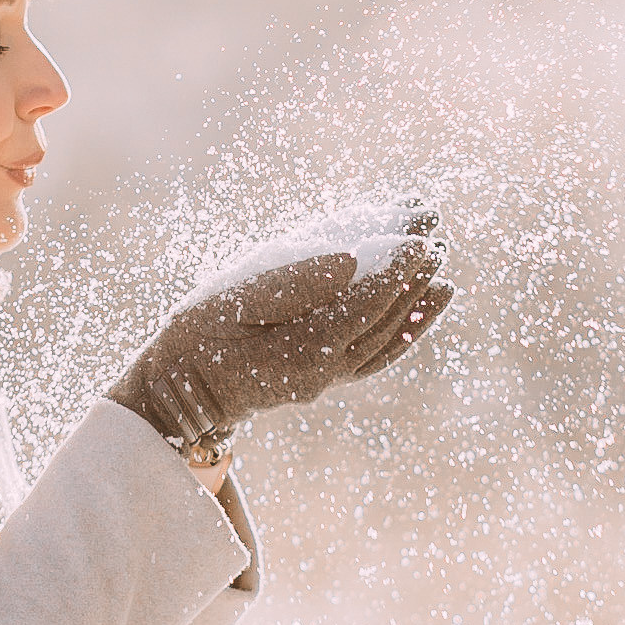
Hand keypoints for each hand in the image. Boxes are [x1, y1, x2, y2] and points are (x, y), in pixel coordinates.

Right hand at [108, 199, 454, 447]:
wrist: (179, 389)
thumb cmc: (198, 334)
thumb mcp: (234, 300)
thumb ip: (293, 283)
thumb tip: (350, 263)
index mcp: (302, 353)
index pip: (363, 307)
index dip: (395, 271)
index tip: (421, 237)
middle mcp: (323, 373)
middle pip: (381, 321)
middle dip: (412, 277)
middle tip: (437, 235)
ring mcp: (326, 380)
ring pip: (384, 342)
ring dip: (415, 305)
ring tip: (445, 274)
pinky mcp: (322, 379)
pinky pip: (374, 358)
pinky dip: (402, 334)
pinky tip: (416, 313)